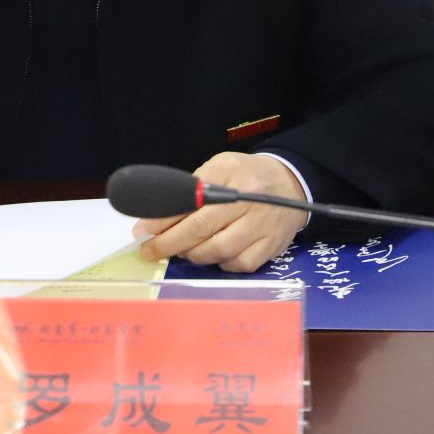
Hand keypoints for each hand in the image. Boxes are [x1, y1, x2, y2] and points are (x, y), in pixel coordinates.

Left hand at [132, 152, 307, 272]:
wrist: (290, 183)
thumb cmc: (245, 176)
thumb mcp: (219, 168)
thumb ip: (192, 189)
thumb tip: (157, 218)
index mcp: (229, 173)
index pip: (189, 199)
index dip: (163, 219)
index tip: (143, 231)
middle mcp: (247, 199)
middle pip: (200, 228)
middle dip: (169, 243)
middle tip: (150, 251)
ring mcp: (261, 225)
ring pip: (217, 250)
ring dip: (193, 254)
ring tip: (184, 250)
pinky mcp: (271, 246)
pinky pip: (238, 264)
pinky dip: (221, 263)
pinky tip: (215, 255)